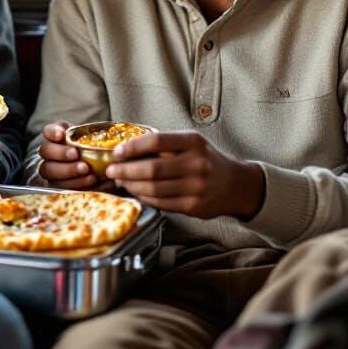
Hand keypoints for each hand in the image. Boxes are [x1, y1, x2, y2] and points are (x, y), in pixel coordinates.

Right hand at [37, 122, 114, 191]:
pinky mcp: (59, 188)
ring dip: (69, 172)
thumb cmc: (94, 152)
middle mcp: (50, 155)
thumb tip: (101, 136)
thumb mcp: (92, 141)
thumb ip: (89, 137)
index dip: (52, 132)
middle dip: (61, 153)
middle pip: (46, 152)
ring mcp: (52, 172)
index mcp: (57, 138)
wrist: (99, 170)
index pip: (48, 131)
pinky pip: (62, 188)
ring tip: (88, 173)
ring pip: (51, 172)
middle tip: (76, 155)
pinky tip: (92, 182)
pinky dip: (78, 185)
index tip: (61, 135)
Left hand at [105, 131, 264, 219]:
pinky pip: (161, 203)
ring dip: (132, 186)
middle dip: (126, 170)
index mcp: (193, 142)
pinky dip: (144, 198)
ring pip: (154, 188)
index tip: (117, 152)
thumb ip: (164, 145)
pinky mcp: (194, 206)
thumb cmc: (206, 160)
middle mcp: (197, 163)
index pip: (156, 141)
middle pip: (152, 168)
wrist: (235, 184)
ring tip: (121, 182)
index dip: (133, 147)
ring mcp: (196, 187)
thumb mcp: (191, 144)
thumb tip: (127, 151)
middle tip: (112, 170)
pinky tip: (136, 193)